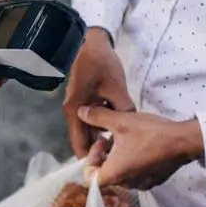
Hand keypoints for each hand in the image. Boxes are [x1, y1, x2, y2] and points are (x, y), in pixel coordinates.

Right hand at [62, 28, 135, 157]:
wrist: (89, 41)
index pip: (79, 145)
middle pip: (85, 139)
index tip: (107, 165)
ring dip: (104, 136)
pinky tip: (120, 124)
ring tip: (123, 143)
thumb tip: (131, 126)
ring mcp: (79, 105)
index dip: (91, 159)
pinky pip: (94, 118)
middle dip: (100, 149)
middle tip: (119, 157)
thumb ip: (124, 110)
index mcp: (76, 112)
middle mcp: (74, 112)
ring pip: (90, 129)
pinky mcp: (85, 99)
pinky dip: (105, 124)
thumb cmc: (99, 63)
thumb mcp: (116, 88)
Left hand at [78, 106, 205, 189]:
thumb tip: (80, 111)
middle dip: (104, 155)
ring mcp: (141, 184)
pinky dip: (132, 161)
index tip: (100, 142)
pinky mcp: (154, 180)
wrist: (184, 141)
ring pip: (120, 173)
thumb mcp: (120, 121)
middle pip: (105, 174)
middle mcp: (126, 184)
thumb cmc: (150, 133)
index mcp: (114, 175)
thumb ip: (97, 116)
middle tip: (110, 136)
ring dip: (117, 157)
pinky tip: (139, 145)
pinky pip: (135, 173)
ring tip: (124, 138)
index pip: (89, 177)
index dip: (90, 159)